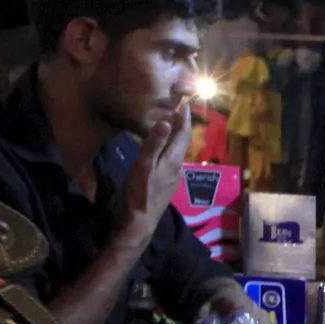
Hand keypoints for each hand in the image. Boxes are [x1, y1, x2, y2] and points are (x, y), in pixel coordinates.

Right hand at [121, 101, 195, 234]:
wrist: (141, 220)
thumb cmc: (140, 191)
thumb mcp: (144, 165)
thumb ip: (154, 144)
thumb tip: (166, 121)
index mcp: (173, 159)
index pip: (183, 134)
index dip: (184, 118)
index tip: (184, 103)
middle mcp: (178, 166)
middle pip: (183, 142)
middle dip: (182, 125)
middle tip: (178, 109)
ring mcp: (174, 176)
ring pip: (178, 151)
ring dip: (176, 136)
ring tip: (170, 124)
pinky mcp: (168, 183)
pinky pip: (172, 159)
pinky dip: (170, 148)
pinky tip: (163, 148)